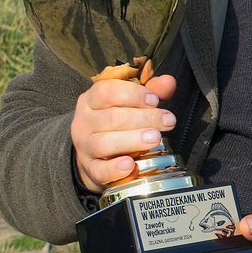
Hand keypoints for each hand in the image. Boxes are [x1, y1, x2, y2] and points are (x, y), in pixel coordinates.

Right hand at [71, 73, 176, 191]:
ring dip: (132, 140)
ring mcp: (84, 147)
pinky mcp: (88, 169)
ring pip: (103, 143)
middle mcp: (84, 122)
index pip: (106, 91)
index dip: (133, 94)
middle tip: (167, 121)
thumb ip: (150, 91)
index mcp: (91, 100)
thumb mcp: (130, 103)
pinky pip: (99, 170)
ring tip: (155, 138)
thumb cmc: (115, 124)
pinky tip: (131, 165)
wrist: (94, 155)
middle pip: (111, 118)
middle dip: (143, 118)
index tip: (155, 100)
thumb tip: (168, 82)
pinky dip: (114, 168)